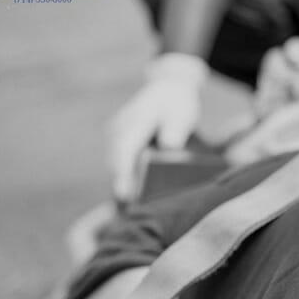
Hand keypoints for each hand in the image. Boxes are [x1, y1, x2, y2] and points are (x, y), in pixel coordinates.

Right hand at [108, 53, 207, 199]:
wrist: (168, 87)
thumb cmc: (177, 103)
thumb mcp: (182, 112)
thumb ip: (176, 129)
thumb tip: (168, 146)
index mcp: (136, 120)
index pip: (125, 149)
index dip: (123, 174)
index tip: (124, 195)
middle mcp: (120, 128)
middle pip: (117, 162)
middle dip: (122, 186)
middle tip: (129, 211)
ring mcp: (116, 134)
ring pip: (116, 163)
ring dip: (122, 184)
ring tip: (129, 210)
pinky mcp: (119, 141)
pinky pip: (120, 161)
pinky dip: (125, 177)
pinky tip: (133, 196)